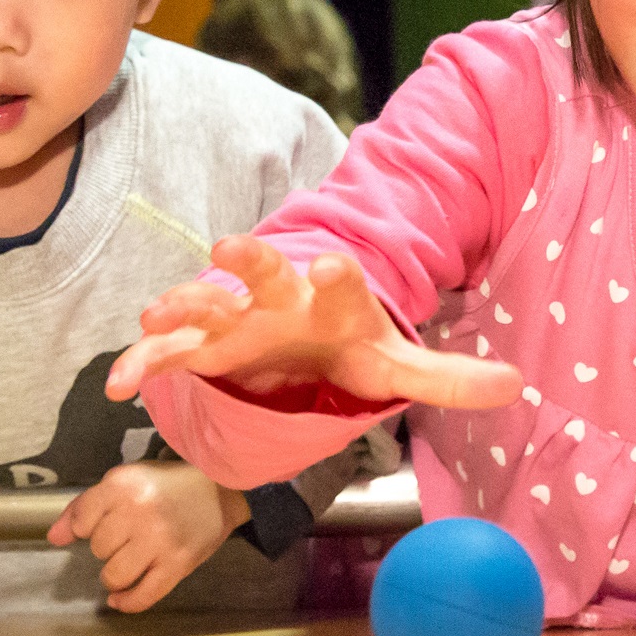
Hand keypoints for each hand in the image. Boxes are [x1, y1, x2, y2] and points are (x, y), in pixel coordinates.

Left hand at [48, 460, 250, 611]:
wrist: (220, 488)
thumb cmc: (167, 483)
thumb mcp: (125, 480)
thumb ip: (85, 506)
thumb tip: (54, 537)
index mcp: (122, 484)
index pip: (81, 520)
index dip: (87, 526)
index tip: (102, 523)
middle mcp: (137, 511)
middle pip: (98, 548)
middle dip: (108, 546)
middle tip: (128, 537)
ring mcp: (158, 540)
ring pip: (113, 575)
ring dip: (116, 574)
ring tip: (128, 563)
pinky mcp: (178, 564)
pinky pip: (142, 596)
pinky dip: (127, 602)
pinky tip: (120, 598)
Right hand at [106, 235, 523, 409]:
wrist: (304, 339)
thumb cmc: (348, 346)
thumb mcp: (398, 365)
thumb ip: (450, 378)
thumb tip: (516, 386)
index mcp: (331, 298)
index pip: (340, 281)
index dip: (340, 275)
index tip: (337, 265)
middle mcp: (279, 299)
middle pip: (262, 271)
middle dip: (247, 261)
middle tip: (227, 250)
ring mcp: (237, 321)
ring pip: (206, 305)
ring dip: (183, 305)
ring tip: (159, 315)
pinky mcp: (205, 349)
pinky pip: (170, 354)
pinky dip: (144, 364)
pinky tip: (119, 385)